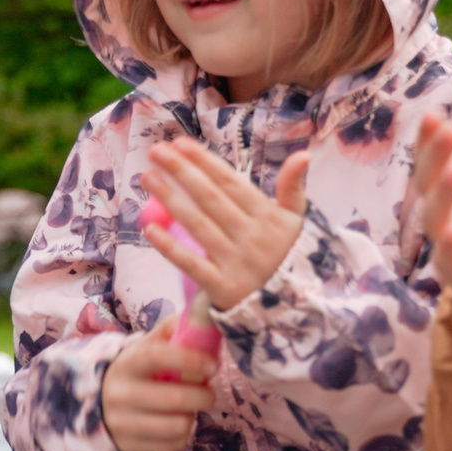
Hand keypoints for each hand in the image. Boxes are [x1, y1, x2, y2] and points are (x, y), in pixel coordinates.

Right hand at [101, 327, 216, 450]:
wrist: (100, 404)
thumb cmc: (136, 372)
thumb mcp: (145, 347)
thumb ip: (170, 330)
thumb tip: (200, 316)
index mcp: (126, 364)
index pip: (157, 356)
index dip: (189, 359)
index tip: (213, 365)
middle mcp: (119, 395)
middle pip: (176, 398)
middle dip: (204, 395)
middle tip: (207, 392)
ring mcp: (122, 424)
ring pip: (179, 425)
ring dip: (192, 416)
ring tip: (188, 409)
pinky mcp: (129, 447)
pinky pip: (174, 444)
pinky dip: (183, 434)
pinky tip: (176, 423)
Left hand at [143, 138, 308, 309]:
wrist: (297, 307)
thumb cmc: (290, 255)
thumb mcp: (297, 221)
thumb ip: (293, 188)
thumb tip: (303, 154)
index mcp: (267, 216)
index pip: (230, 183)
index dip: (205, 162)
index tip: (180, 143)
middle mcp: (250, 235)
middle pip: (210, 199)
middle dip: (182, 172)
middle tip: (156, 151)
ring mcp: (235, 261)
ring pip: (198, 225)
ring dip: (170, 200)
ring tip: (148, 178)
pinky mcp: (222, 287)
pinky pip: (192, 265)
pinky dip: (170, 247)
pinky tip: (149, 228)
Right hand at [419, 107, 451, 334]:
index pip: (436, 161)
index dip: (430, 140)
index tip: (432, 114)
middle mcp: (448, 215)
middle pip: (430, 184)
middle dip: (434, 158)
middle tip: (446, 130)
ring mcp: (451, 245)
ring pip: (436, 219)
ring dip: (443, 196)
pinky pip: (450, 259)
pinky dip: (450, 246)